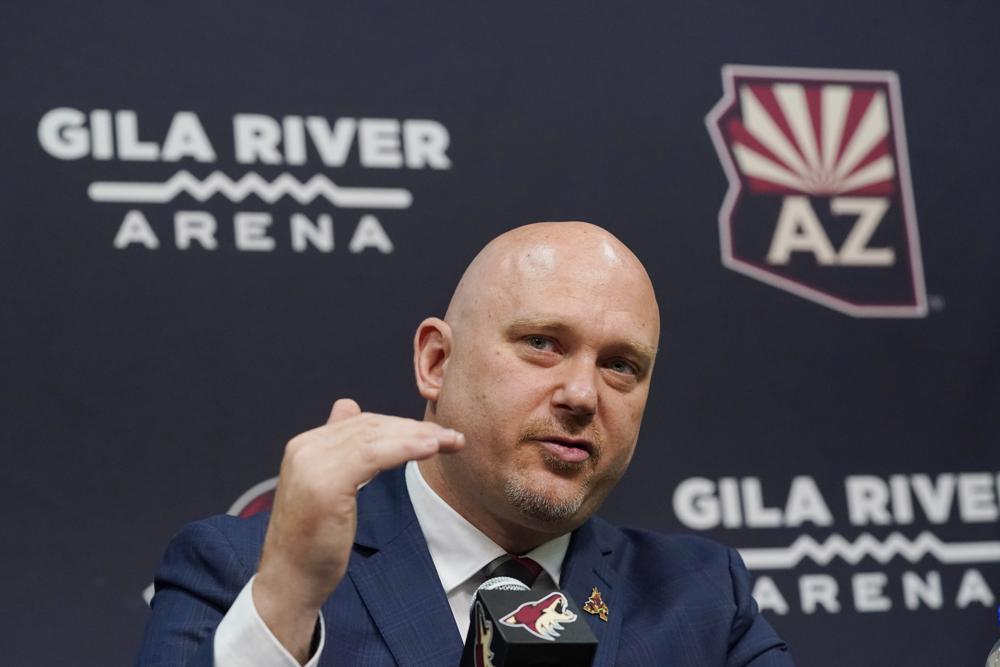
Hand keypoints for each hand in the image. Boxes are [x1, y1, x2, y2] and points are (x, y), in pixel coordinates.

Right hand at [252, 398, 464, 661]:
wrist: (289, 581)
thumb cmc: (311, 542)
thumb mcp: (325, 486)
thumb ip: (337, 447)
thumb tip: (347, 406)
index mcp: (305, 445)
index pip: (361, 423)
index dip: (401, 425)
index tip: (434, 434)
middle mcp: (305, 447)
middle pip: (371, 426)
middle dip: (415, 429)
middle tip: (452, 437)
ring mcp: (313, 463)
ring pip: (376, 438)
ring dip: (419, 437)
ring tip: (451, 442)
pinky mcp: (327, 483)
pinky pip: (374, 455)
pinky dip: (406, 448)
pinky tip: (431, 449)